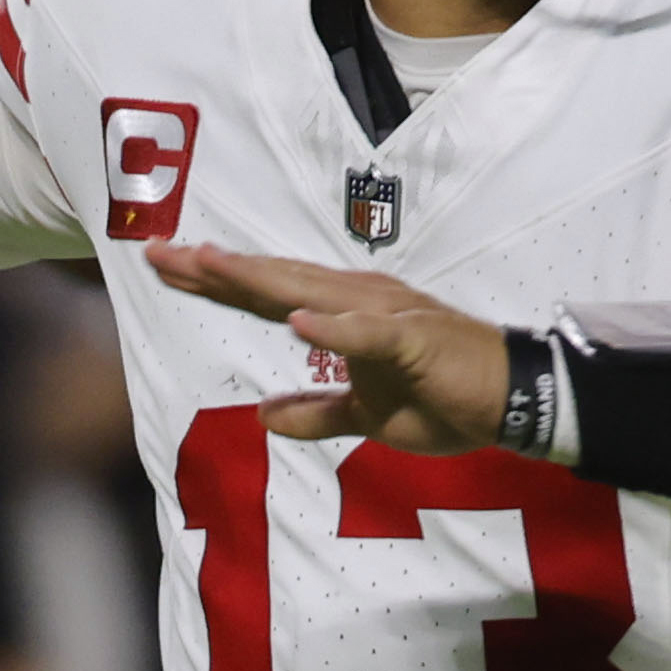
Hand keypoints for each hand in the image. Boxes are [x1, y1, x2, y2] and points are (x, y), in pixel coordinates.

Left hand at [148, 244, 512, 453]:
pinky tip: (297, 323)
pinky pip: (368, 335)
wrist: (510, 400)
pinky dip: (334, 329)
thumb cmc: (443, 398)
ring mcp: (385, 317)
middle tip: (159, 253)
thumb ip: (315, 413)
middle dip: (216, 270)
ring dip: (259, 280)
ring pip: (310, 294)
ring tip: (208, 265)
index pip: (267, 294)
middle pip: (274, 282)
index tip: (167, 267)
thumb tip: (262, 417)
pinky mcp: (414, 340)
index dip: (216, 282)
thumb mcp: (365, 416)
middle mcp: (357, 301)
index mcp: (343, 314)